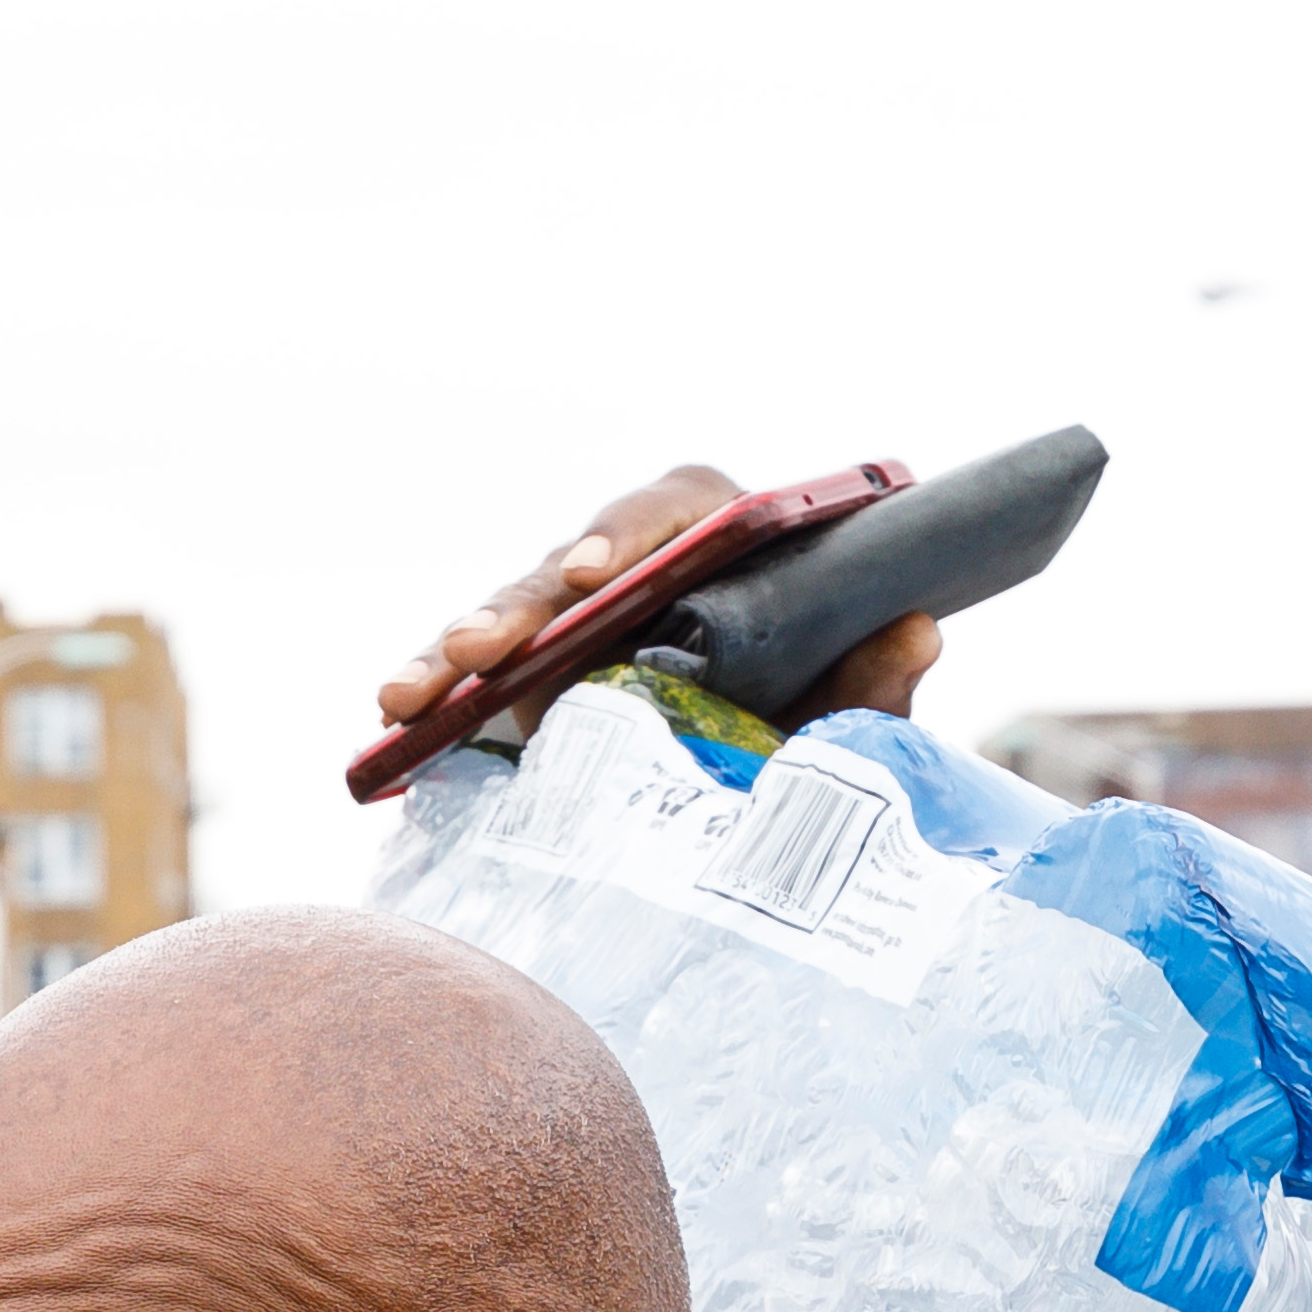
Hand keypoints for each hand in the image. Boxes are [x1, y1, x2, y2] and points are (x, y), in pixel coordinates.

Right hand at [371, 468, 945, 734]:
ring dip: (455, 650)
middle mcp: (636, 566)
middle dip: (517, 605)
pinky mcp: (524, 675)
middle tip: (483, 651)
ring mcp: (570, 619)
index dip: (625, 539)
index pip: (670, 512)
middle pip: (565, 564)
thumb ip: (873, 685)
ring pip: (503, 616)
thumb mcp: (841, 720)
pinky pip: (468, 675)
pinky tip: (392, 720)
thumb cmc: (805, 730)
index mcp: (715, 541)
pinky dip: (432, 693)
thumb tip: (918, 629)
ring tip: (411, 696)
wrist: (764, 799)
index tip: (595, 578)